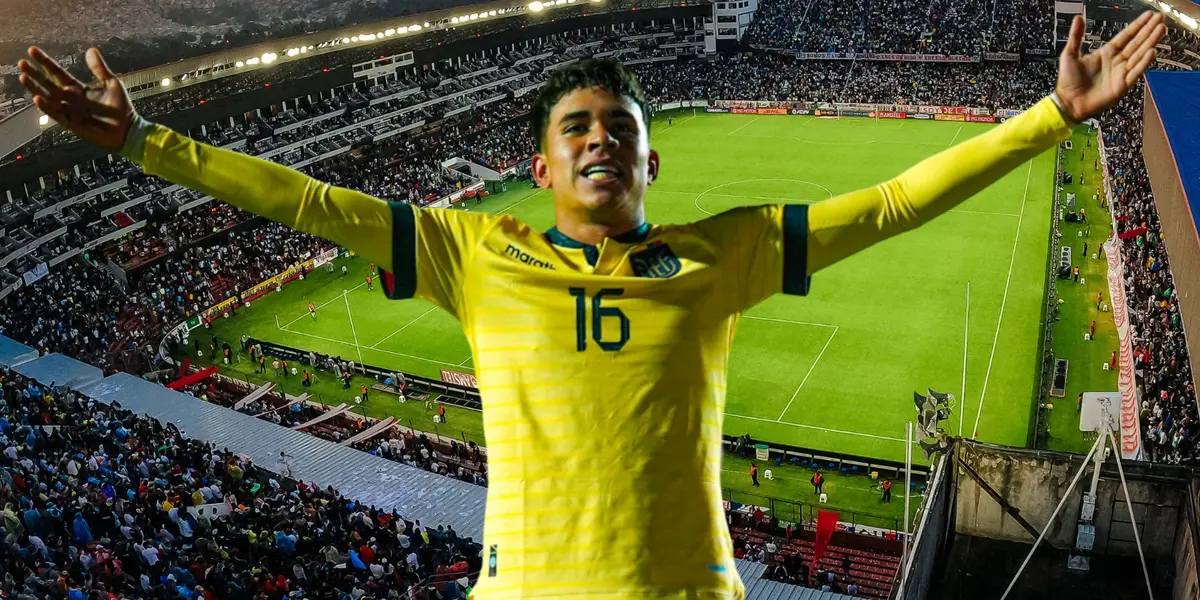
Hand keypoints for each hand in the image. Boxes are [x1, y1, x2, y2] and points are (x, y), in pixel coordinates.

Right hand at [18, 47, 135, 151]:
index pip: (57, 73)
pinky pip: (57, 115)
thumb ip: (99, 69)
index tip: (32, 50)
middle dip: (35, 74)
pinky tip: (38, 98)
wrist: (128, 128)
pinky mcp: (73, 124)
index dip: (45, 62)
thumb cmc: (121, 107)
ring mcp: (70, 111)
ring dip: (35, 88)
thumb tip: (90, 50)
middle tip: (22, 62)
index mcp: (78, 89)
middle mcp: (71, 99)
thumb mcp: (112, 83)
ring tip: (23, 77)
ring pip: (48, 99)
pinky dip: (47, 107)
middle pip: (48, 84)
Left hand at [1055, 11, 1165, 122]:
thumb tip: (1078, 18)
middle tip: (1160, 17)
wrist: (1068, 103)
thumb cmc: (1068, 81)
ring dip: (1151, 42)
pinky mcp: (1122, 86)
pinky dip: (1144, 62)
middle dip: (1149, 30)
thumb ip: (1076, 36)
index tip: (1149, 15)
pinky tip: (1152, 51)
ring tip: (1161, 29)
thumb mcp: (1070, 55)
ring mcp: (1121, 73)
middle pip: (1137, 42)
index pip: (1126, 35)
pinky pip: (1136, 72)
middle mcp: (1116, 61)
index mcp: (1106, 53)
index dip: (1138, 25)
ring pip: (1140, 54)